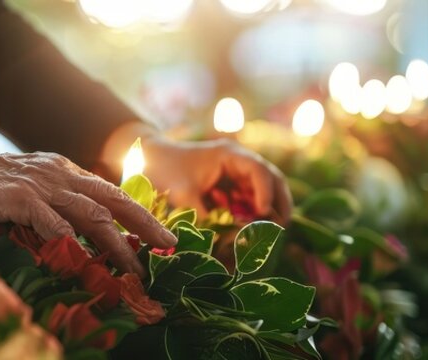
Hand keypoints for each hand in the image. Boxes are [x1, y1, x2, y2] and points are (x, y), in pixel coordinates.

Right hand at [0, 151, 176, 275]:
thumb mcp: (25, 193)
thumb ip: (49, 211)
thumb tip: (70, 244)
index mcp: (63, 171)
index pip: (108, 192)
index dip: (137, 212)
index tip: (160, 233)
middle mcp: (58, 174)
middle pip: (112, 199)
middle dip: (144, 222)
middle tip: (169, 244)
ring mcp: (41, 185)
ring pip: (92, 214)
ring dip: (116, 243)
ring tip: (134, 267)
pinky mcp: (20, 198)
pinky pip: (53, 223)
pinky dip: (71, 242)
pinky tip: (85, 260)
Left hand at [101, 124, 292, 224]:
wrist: (147, 158)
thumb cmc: (164, 169)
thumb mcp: (183, 194)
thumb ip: (204, 217)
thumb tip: (223, 244)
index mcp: (230, 155)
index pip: (259, 171)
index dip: (265, 192)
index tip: (262, 213)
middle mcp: (238, 161)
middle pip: (271, 179)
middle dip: (278, 203)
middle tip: (280, 228)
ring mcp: (235, 173)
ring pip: (262, 191)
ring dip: (266, 210)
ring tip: (268, 233)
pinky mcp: (228, 185)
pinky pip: (247, 199)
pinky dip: (251, 214)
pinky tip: (249, 230)